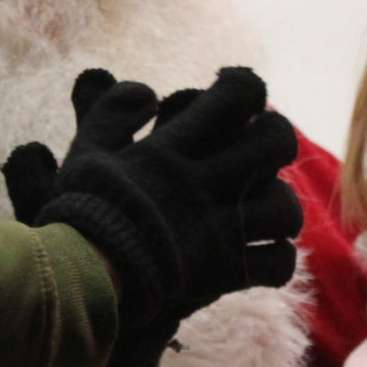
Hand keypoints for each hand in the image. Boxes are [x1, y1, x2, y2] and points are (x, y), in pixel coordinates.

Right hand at [0, 67, 303, 328]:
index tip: (231, 91)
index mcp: (174, 149)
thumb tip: (146, 90)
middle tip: (262, 147)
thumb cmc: (82, 215)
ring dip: (282, 206)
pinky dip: (276, 260)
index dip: (244, 86)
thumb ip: (110, 113)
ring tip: (268, 209)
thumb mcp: (86, 152)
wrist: (81, 279)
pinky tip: (262, 257)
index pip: (235, 95)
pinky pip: (275, 264)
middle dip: (276, 137)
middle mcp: (205, 183)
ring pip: (285, 207)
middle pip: (275, 142)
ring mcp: (219, 228)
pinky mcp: (224, 272)